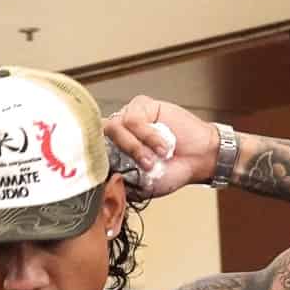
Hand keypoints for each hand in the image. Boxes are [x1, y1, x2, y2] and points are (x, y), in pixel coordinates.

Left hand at [103, 96, 218, 197]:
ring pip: (116, 128)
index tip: (98, 171)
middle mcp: (117, 133)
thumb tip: (101, 178)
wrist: (198, 159)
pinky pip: (133, 119)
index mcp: (112, 152)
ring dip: (137, 147)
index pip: (90, 151)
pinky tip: (163, 146)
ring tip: (156, 157)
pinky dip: (149, 136)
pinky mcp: (141, 106)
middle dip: (119, 155)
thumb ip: (121, 178)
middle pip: (99, 138)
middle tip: (144, 167)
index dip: (92, 159)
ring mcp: (128, 117)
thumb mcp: (141, 183)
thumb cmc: (171, 172)